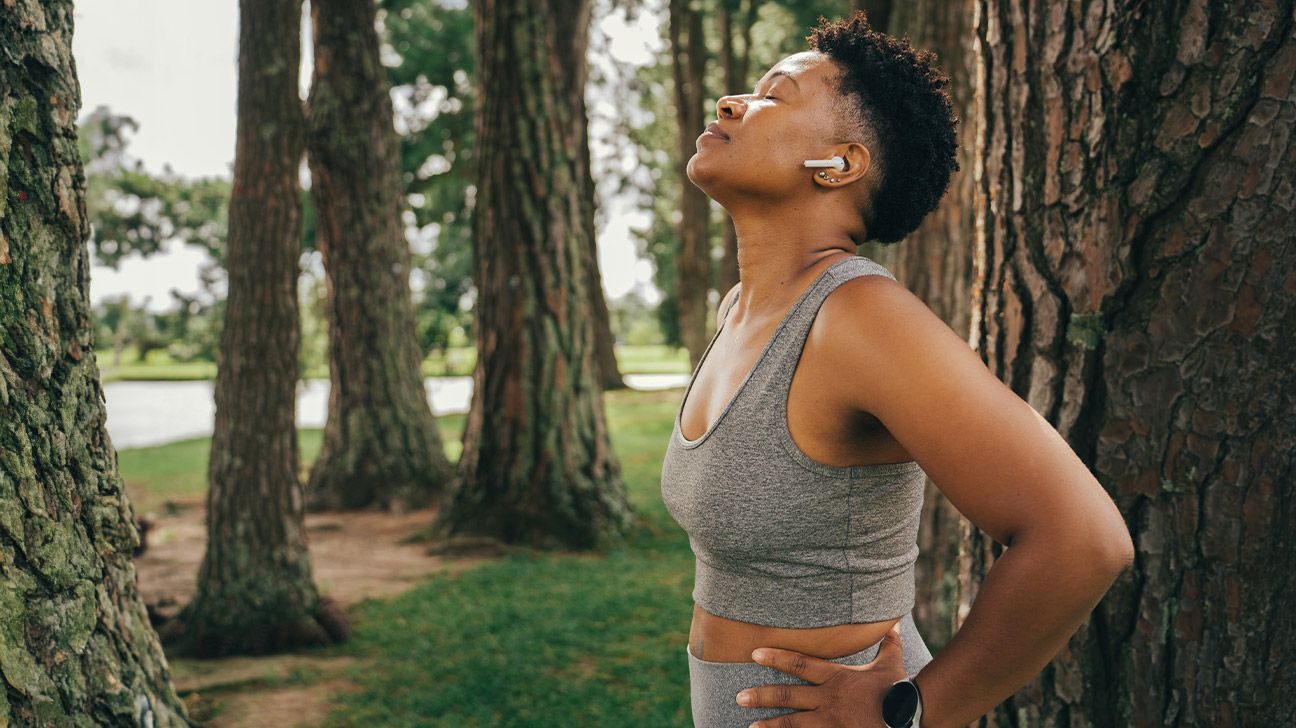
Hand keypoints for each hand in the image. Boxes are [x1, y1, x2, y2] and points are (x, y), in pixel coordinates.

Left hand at [736, 622, 906, 726]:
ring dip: (771, 724)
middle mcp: (828, 699)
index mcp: (836, 678)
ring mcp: (830, 722)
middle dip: (762, 696)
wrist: (908, 717)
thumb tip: (894, 622)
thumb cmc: (898, 691)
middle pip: (788, 695)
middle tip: (739, 696)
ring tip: (751, 726)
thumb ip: (888, 643)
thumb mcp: (891, 664)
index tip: (754, 653)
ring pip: (793, 723)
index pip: (800, 663)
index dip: (776, 657)